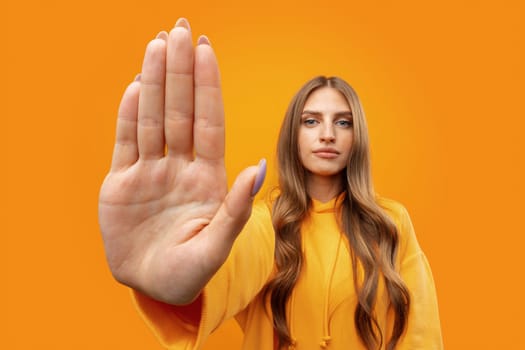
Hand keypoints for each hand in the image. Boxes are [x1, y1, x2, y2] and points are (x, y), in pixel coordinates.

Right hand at [98, 18, 265, 304]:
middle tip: (181, 30)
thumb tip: (259, 167)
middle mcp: (181, 167)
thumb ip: (236, 208)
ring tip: (157, 44)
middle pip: (181, 110)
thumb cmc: (189, 274)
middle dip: (181, 71)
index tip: (208, 52)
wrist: (151, 288)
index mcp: (208, 179)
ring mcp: (151, 172)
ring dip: (155, 82)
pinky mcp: (122, 182)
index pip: (209, 122)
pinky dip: (129, 113)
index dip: (208, 87)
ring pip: (153, 118)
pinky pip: (126, 141)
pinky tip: (136, 84)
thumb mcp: (216, 246)